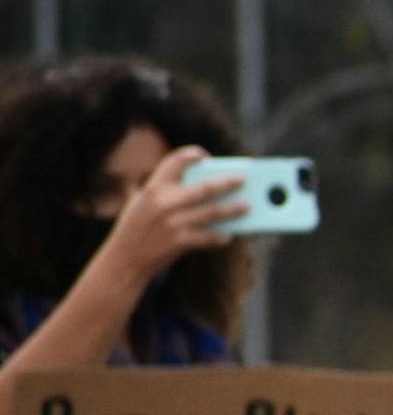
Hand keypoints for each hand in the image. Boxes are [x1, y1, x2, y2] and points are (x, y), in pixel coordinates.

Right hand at [94, 146, 246, 286]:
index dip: (190, 155)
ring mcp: (172, 222)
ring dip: (233, 209)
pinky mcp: (179, 241)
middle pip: (204, 188)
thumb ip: (162, 192)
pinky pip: (208, 236)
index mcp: (153, 188)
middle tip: (243, 180)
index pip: (174, 162)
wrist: (123, 259)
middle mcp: (163, 202)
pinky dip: (220, 236)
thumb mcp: (141, 203)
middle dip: (227, 183)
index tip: (204, 155)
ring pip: (212, 212)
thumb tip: (203, 188)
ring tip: (247, 206)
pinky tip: (229, 235)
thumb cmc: (136, 229)